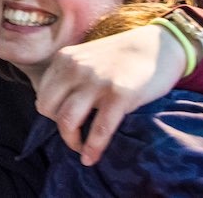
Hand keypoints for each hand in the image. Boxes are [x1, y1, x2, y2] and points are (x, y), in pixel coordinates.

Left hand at [36, 23, 184, 165]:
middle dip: (58, 128)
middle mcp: (75, 67)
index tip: (65, 121)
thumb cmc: (123, 57)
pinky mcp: (120, 93)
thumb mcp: (87, 58)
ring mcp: (97, 80)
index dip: (52, 113)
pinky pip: (99, 128)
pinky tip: (91, 158)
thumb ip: (70, 76)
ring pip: (66, 120)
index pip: (42, 95)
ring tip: (81, 149)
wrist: (160, 45)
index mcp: (65, 58)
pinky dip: (92, 148)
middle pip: (48, 108)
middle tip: (74, 135)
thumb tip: (56, 108)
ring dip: (71, 141)